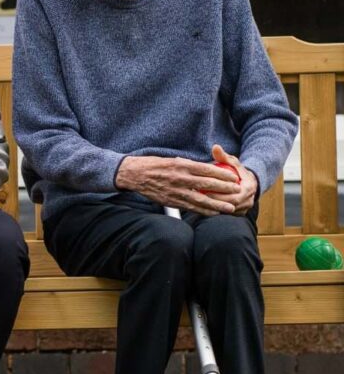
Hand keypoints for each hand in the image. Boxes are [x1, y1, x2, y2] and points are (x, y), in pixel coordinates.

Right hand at [115, 154, 240, 216]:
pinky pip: (190, 207)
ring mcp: (175, 191)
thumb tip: (206, 169)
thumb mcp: (172, 160)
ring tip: (231, 208)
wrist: (134, 174)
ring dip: (217, 205)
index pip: (207, 170)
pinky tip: (213, 213)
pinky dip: (203, 211)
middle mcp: (180, 178)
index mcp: (181, 165)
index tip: (234, 177)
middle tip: (238, 192)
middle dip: (225, 189)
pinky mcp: (170, 201)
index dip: (223, 174)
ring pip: (201, 199)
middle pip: (207, 185)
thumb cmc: (153, 165)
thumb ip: (188, 166)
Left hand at [203, 144, 258, 214]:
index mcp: (248, 189)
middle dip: (213, 202)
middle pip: (228, 205)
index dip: (217, 193)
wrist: (248, 182)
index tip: (202, 189)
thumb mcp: (231, 162)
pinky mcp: (238, 214)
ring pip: (226, 211)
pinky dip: (214, 211)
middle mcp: (248, 201)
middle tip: (197, 197)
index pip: (232, 194)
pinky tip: (200, 207)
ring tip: (196, 202)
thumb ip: (223, 156)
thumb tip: (215, 147)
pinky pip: (225, 214)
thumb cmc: (235, 170)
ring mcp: (244, 209)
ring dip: (212, 208)